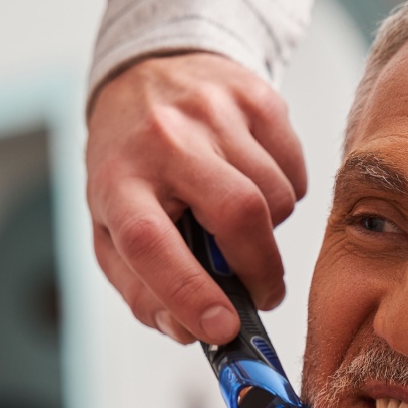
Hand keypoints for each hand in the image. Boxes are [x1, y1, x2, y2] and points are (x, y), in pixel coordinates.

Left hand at [86, 52, 307, 344]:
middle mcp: (164, 139)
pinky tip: (254, 185)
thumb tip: (189, 332)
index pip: (152, 244)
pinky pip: (295, 170)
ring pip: (276, 197)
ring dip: (270, 232)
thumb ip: (142, 290)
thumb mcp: (112, 229)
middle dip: (260, 270)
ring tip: (242, 225)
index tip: (223, 328)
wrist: (147, 75)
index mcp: (117, 181)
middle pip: (238, 213)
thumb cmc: (132, 167)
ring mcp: (214, 112)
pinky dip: (285, 194)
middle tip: (261, 294)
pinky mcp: (256, 98)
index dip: (190, 293)